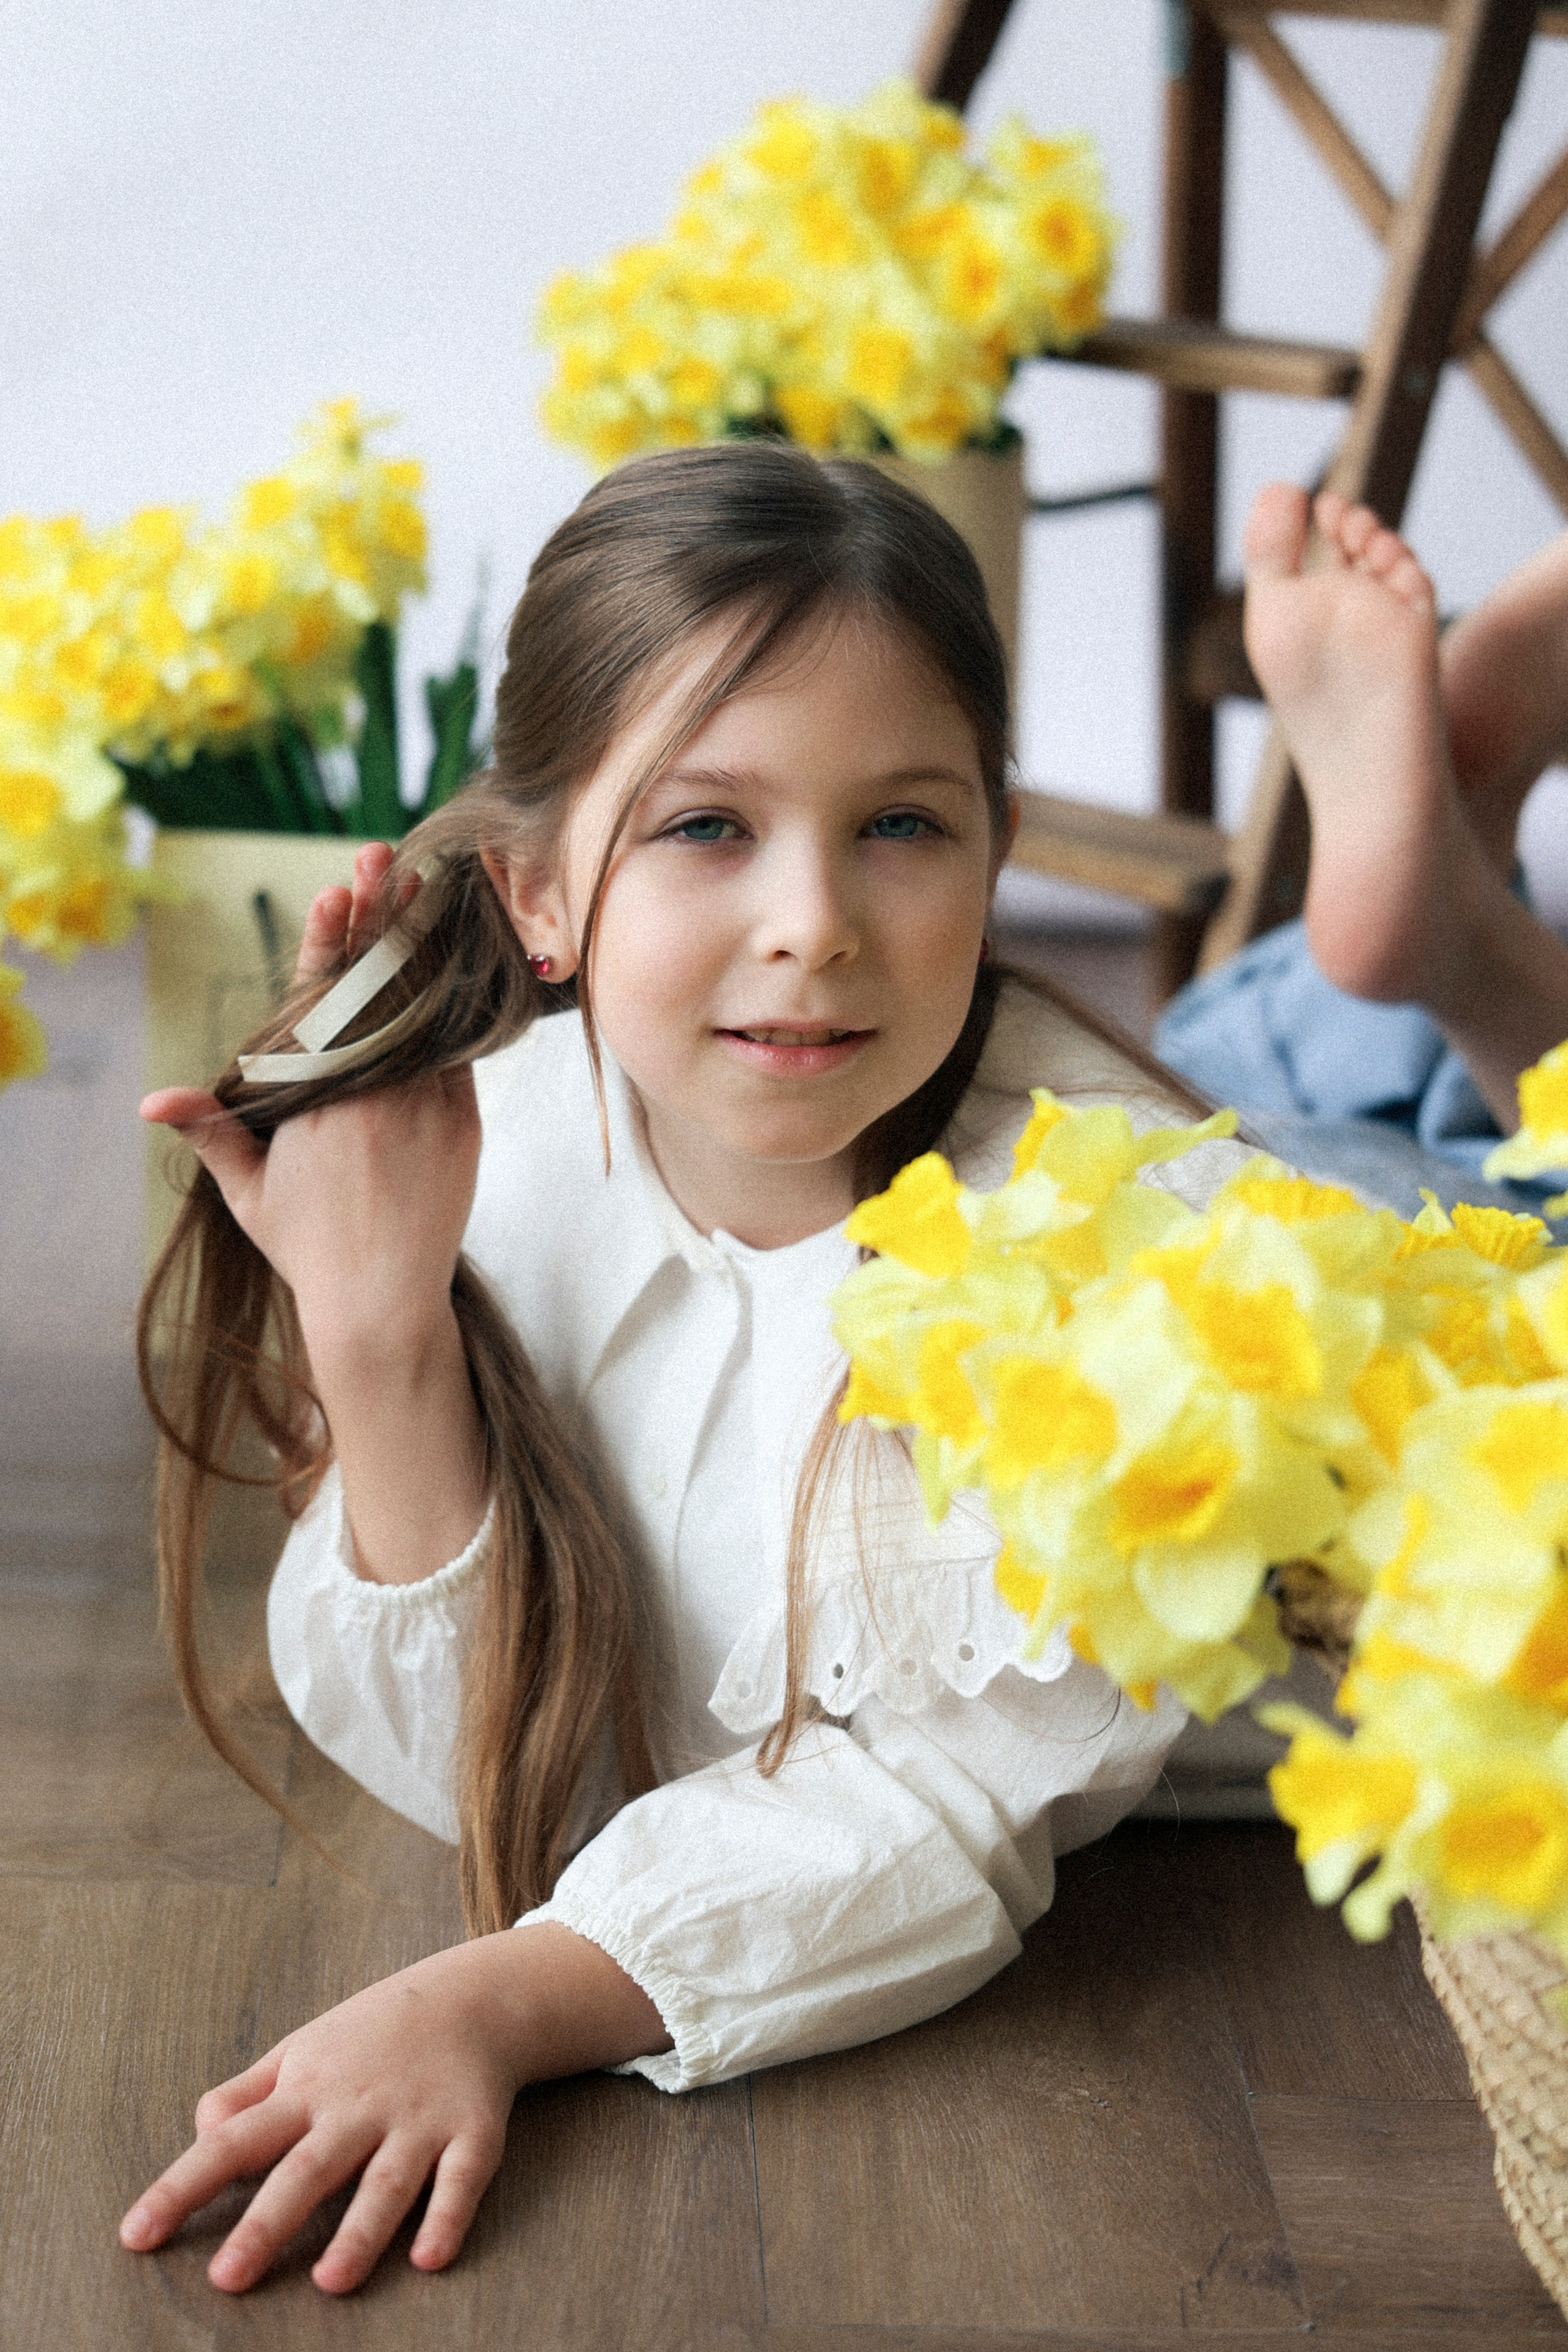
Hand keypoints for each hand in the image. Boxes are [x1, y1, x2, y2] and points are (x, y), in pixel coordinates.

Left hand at [119, 1926, 670, 2293]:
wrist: (472, 1995)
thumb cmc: (373, 2033)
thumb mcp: (302, 2049)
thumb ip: (247, 2093)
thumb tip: (199, 2132)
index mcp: (306, 2091)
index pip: (232, 2142)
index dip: (182, 2187)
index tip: (136, 2234)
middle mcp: (356, 2108)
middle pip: (306, 2169)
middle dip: (267, 2222)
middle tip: (227, 2277)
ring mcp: (416, 2121)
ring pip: (384, 2182)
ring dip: (360, 2232)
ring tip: (330, 2281)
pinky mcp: (472, 2132)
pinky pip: (461, 2179)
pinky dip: (447, 2216)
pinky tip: (430, 2258)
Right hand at [139, 843, 478, 1360]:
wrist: (382, 1302)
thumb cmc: (307, 1246)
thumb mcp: (250, 1190)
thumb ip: (213, 1132)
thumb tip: (154, 1099)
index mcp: (315, 1099)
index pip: (319, 1003)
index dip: (327, 941)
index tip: (336, 890)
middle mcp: (372, 1094)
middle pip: (377, 989)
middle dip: (378, 919)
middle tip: (384, 858)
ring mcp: (424, 1105)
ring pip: (424, 1011)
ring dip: (420, 946)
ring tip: (422, 887)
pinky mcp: (463, 1122)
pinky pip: (460, 1050)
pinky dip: (455, 1003)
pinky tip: (454, 956)